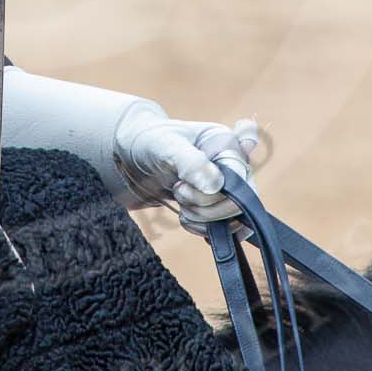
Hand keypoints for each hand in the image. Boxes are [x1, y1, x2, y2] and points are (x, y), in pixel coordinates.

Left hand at [113, 107, 260, 225]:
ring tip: (180, 202)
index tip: (183, 183)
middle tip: (179, 191)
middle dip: (205, 206)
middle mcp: (233, 166)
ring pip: (233, 220)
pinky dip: (203, 230)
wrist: (131, 157)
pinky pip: (226, 229)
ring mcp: (227, 187)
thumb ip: (191, 162)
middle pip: (239, 203)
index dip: (214, 191)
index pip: (240, 178)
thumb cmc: (149, 141)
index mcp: (226, 143)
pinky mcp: (217, 205)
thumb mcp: (166, 145)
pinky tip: (185, 217)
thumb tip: (216, 186)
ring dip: (203, 220)